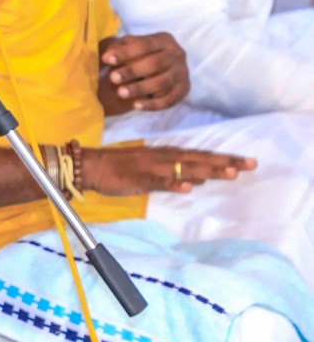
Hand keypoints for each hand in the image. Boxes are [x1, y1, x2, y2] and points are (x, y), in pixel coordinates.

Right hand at [79, 144, 253, 195]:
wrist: (91, 166)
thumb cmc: (120, 168)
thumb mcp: (151, 168)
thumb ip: (175, 173)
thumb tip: (200, 178)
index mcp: (167, 155)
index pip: (201, 156)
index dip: (224, 158)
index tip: (248, 161)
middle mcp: (163, 157)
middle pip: (199, 159)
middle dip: (224, 162)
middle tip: (250, 164)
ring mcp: (152, 167)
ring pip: (183, 169)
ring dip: (207, 170)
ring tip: (230, 173)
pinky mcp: (138, 178)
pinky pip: (158, 182)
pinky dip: (173, 183)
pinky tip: (188, 187)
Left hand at [99, 32, 189, 112]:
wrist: (163, 67)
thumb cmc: (141, 54)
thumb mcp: (130, 45)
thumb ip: (118, 48)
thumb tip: (107, 57)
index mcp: (164, 40)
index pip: (145, 45)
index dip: (126, 52)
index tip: (107, 60)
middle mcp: (177, 55)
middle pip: (155, 63)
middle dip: (132, 71)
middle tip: (113, 78)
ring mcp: (182, 73)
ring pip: (162, 82)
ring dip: (140, 88)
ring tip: (121, 93)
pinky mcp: (183, 90)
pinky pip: (169, 100)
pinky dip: (153, 104)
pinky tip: (136, 105)